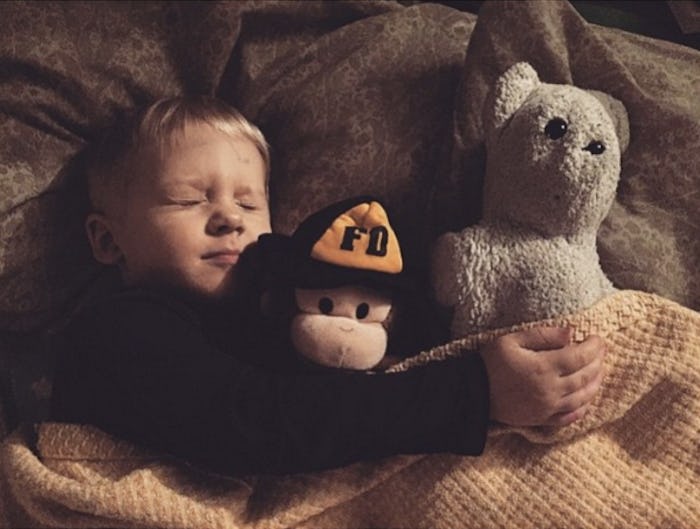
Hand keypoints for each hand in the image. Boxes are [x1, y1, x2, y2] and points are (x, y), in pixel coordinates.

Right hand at [481, 327, 605, 426]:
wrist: (471, 393)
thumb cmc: (489, 362)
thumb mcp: (511, 340)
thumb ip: (542, 335)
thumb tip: (570, 332)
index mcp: (543, 368)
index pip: (579, 356)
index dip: (594, 347)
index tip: (598, 338)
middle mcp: (550, 390)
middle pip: (585, 376)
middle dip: (597, 362)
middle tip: (602, 351)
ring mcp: (547, 407)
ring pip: (582, 397)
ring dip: (595, 384)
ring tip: (600, 372)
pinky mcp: (541, 419)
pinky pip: (569, 416)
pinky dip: (583, 408)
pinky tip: (586, 400)